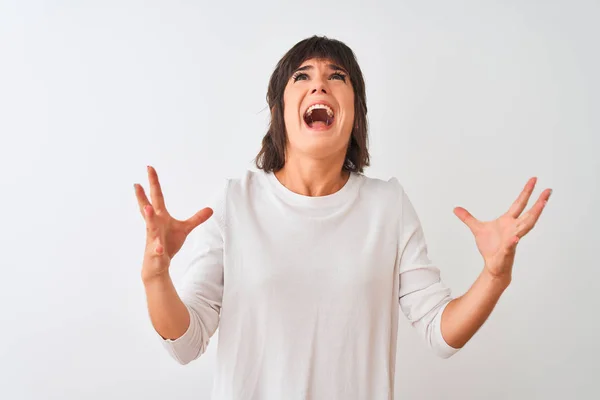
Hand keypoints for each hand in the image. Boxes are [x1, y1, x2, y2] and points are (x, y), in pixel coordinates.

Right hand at [134, 166, 212, 282]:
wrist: (157, 264)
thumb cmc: (168, 243)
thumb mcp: (184, 229)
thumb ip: (196, 219)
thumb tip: (210, 209)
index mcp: (160, 217)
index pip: (157, 196)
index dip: (154, 182)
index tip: (149, 168)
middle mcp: (154, 224)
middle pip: (147, 207)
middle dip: (142, 195)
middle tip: (137, 183)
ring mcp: (152, 238)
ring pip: (150, 226)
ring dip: (149, 217)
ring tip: (147, 207)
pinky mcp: (155, 251)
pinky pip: (157, 250)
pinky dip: (158, 249)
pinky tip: (160, 249)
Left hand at [453, 177, 551, 281]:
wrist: (492, 266)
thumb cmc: (490, 248)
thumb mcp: (477, 229)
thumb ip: (468, 218)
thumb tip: (456, 209)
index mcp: (508, 221)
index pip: (519, 204)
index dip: (526, 192)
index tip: (533, 180)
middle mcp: (514, 228)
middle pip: (529, 213)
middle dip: (539, 202)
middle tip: (548, 190)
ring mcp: (513, 239)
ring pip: (527, 226)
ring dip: (534, 216)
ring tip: (542, 204)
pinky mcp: (507, 251)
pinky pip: (511, 245)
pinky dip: (513, 241)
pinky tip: (515, 237)